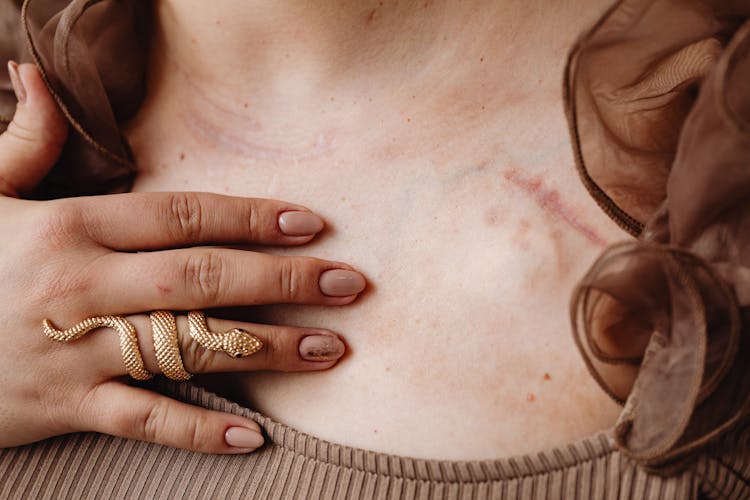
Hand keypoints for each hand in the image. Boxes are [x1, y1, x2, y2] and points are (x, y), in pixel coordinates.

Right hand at [0, 63, 365, 453]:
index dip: (251, 217)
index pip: (181, 216)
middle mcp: (81, 286)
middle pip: (203, 278)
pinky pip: (142, 421)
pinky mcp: (63, 408)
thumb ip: (20, 143)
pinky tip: (255, 435)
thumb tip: (32, 76)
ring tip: (330, 348)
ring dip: (267, 349)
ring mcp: (74, 351)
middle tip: (348, 283)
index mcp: (68, 227)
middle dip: (284, 280)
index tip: (310, 222)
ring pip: (188, 348)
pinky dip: (199, 430)